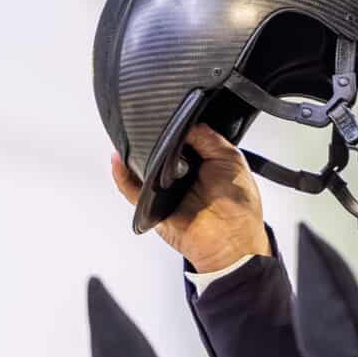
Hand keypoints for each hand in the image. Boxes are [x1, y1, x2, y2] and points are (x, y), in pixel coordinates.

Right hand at [110, 124, 269, 272]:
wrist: (231, 242)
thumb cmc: (239, 208)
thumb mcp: (231, 158)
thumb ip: (208, 137)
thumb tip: (186, 123)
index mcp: (202, 162)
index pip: (181, 138)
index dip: (176, 126)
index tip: (171, 113)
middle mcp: (183, 175)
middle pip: (160, 150)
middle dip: (155, 137)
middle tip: (153, 125)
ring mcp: (166, 190)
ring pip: (142, 167)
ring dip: (137, 153)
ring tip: (137, 139)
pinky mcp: (153, 206)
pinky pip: (131, 189)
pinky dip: (122, 175)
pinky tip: (118, 160)